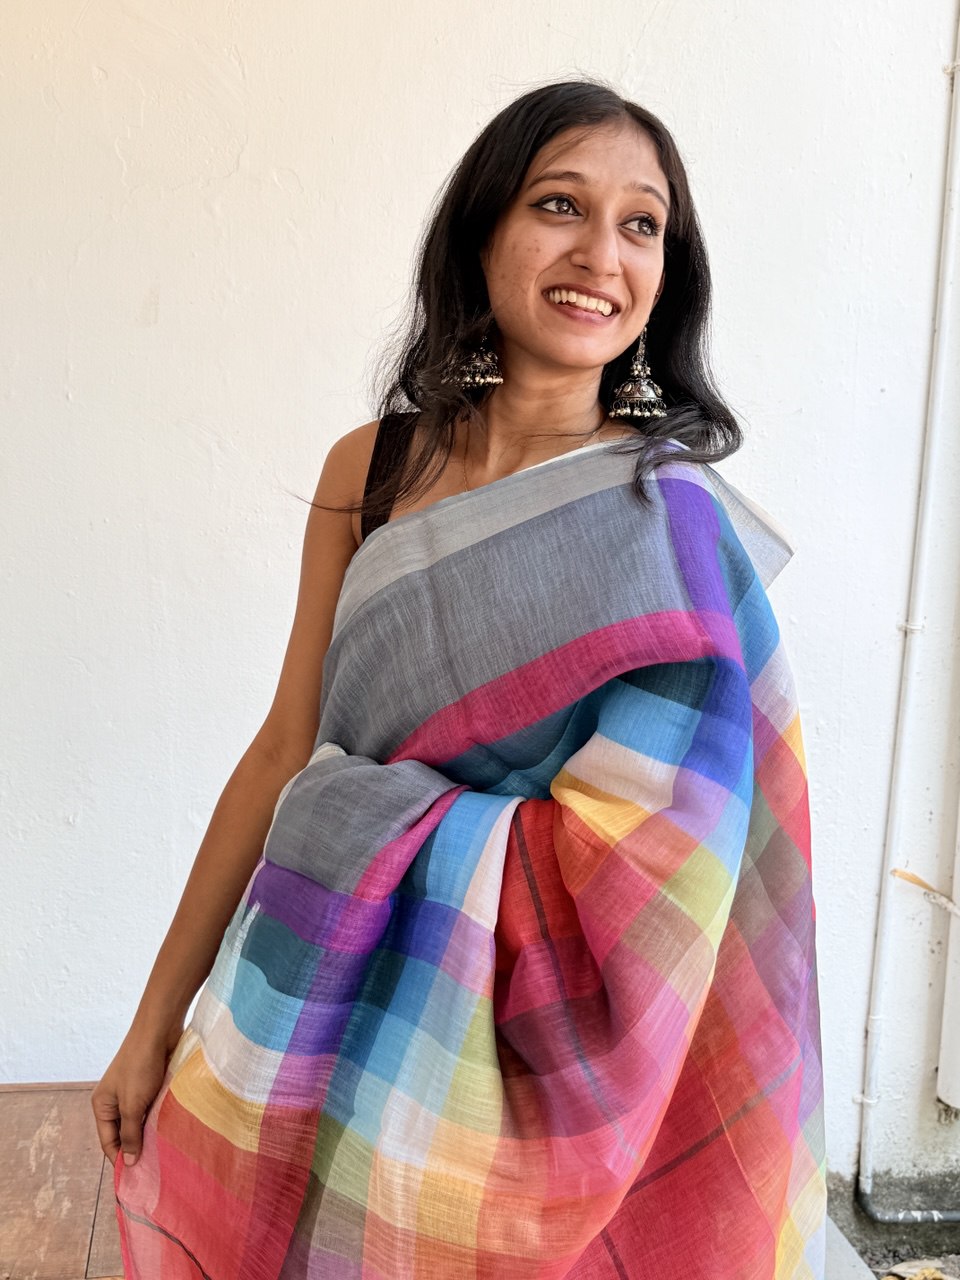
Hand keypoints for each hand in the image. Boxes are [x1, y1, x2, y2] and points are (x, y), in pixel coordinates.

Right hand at [91, 1023, 181, 1166]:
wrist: (158, 1030)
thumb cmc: (140, 1066)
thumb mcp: (133, 1105)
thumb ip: (130, 1133)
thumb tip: (129, 1163)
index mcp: (102, 1105)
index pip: (108, 1142)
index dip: (121, 1159)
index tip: (136, 1180)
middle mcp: (114, 1100)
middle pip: (124, 1133)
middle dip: (137, 1148)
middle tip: (155, 1169)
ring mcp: (132, 1092)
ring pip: (140, 1122)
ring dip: (150, 1134)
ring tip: (165, 1154)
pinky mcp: (150, 1085)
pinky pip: (151, 1110)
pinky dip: (158, 1120)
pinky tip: (170, 1131)